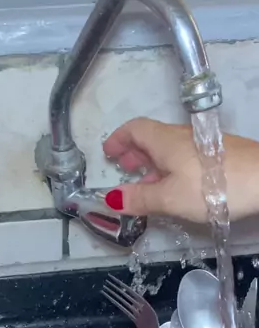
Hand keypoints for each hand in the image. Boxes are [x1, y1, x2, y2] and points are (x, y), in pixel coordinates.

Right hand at [102, 118, 258, 222]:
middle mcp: (182, 136)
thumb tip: (111, 198)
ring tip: (147, 185)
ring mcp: (202, 144)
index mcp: (165, 140)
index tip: (108, 153)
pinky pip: (184, 157)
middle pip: (151, 137)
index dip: (118, 139)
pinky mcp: (218, 156)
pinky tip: (176, 188)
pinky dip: (171, 168)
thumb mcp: (170, 198)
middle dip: (134, 152)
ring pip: (169, 149)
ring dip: (153, 163)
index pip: (134, 129)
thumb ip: (140, 198)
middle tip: (124, 168)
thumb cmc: (213, 187)